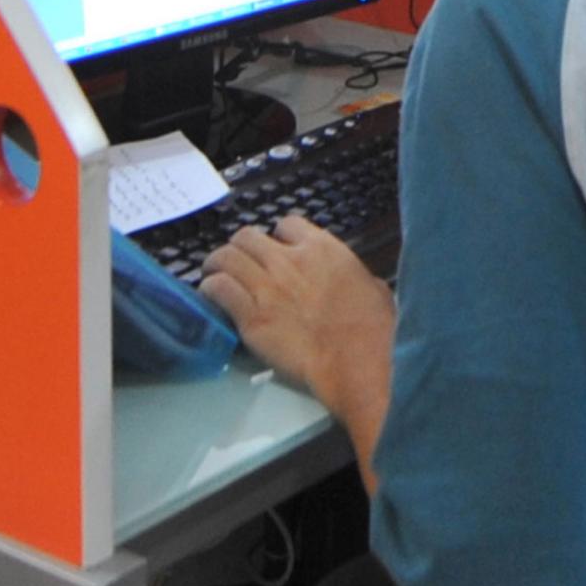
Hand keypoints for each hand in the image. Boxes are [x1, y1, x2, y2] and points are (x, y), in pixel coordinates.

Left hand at [202, 218, 396, 472]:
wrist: (357, 362)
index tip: (276, 250)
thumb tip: (357, 282)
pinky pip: (218, 287)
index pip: (286, 224)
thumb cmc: (374, 331)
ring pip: (225, 256)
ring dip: (217, 265)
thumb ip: (354, 276)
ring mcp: (266, 286)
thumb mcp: (374, 288)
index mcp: (323, 249)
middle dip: (240, 248)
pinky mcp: (250, 315)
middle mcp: (289, 260)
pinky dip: (210, 289)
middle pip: (247, 236)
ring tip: (215, 275)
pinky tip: (212, 297)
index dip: (277, 237)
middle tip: (238, 262)